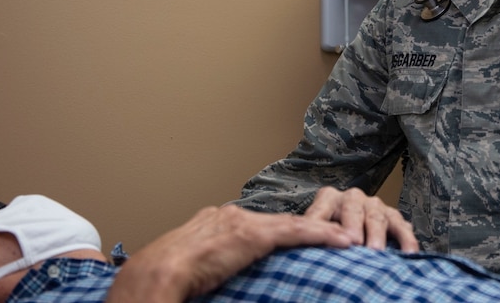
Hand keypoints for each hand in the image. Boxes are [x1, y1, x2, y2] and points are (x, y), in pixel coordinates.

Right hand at [106, 205, 353, 302]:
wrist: (154, 276)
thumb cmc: (160, 283)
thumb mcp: (186, 272)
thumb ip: (204, 270)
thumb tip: (207, 284)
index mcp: (210, 223)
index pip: (252, 226)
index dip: (274, 233)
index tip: (291, 239)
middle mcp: (227, 216)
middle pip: (274, 223)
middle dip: (302, 230)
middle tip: (330, 234)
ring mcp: (241, 223)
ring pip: (291, 224)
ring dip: (320, 231)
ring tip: (345, 236)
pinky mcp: (254, 235)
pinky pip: (296, 232)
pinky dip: (321, 234)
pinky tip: (340, 240)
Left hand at [304, 186, 418, 252]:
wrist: (350, 231)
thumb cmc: (329, 230)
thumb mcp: (314, 226)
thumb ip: (311, 229)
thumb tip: (305, 239)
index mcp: (329, 198)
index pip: (326, 208)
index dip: (330, 223)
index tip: (341, 238)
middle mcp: (353, 197)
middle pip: (355, 210)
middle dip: (356, 227)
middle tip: (356, 244)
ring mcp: (375, 206)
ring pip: (378, 217)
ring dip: (378, 235)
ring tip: (377, 252)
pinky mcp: (393, 217)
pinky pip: (402, 226)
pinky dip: (406, 240)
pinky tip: (408, 253)